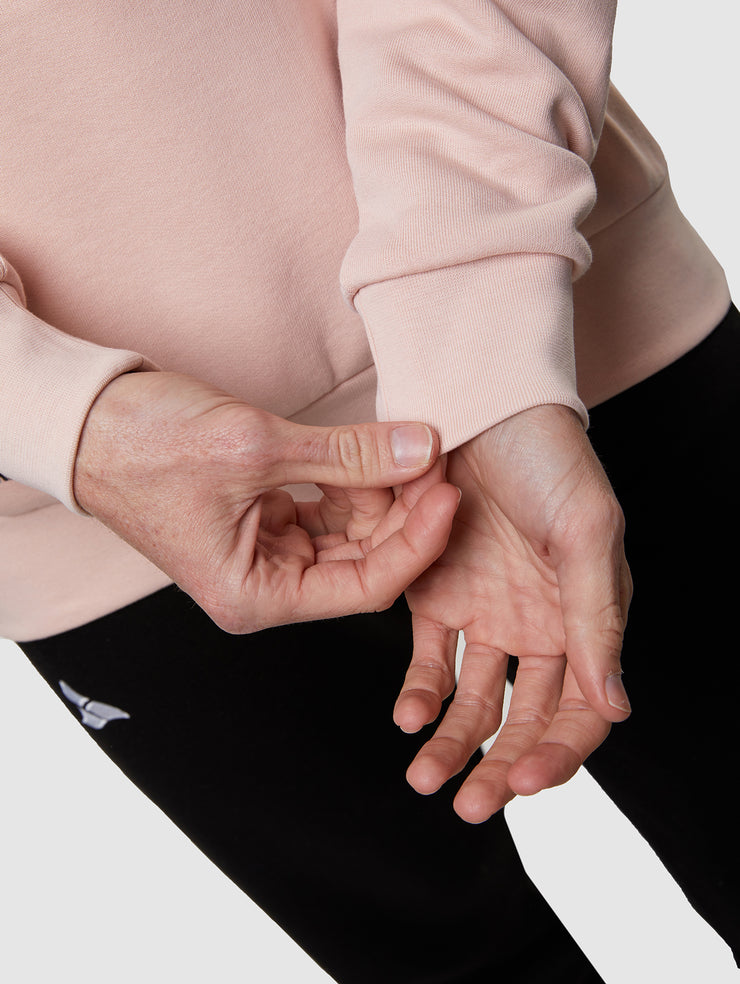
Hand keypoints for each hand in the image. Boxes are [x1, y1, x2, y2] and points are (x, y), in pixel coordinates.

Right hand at [73, 371, 460, 632]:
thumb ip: (348, 454)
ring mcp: (267, 553)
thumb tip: (424, 449)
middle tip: (436, 458)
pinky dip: (353, 483)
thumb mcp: (256, 447)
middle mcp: (265, 586)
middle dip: (405, 512)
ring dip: (383, 494)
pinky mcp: (266, 520)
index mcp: (256, 597)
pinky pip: (327, 511)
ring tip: (410, 448)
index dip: (416, 540)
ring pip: (351, 535)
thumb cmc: (147, 445)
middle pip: (365, 561)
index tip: (448, 491)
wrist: (88, 422)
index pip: (366, 586)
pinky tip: (375, 453)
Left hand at [394, 404, 631, 822]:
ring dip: (454, 741)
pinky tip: (408, 716)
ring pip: (473, 698)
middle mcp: (537, 627)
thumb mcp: (585, 532)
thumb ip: (596, 618)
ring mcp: (484, 614)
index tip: (524, 780)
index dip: (560, 751)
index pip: (582, 708)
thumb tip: (616, 705)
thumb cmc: (548, 461)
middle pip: (524, 717)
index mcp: (586, 619)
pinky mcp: (432, 595)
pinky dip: (419, 690)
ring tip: (427, 778)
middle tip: (471, 805)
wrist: (481, 405)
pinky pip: (427, 657)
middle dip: (500, 764)